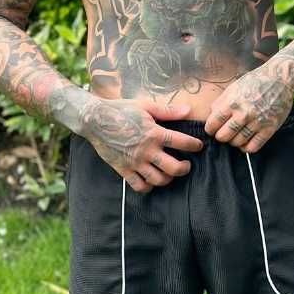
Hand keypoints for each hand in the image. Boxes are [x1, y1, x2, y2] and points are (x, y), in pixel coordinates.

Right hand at [78, 98, 203, 193]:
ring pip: (158, 179)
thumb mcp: (145, 106)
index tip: (198, 146)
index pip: (182, 142)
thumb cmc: (121, 110)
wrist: (95, 120)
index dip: (194, 145)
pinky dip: (148, 187)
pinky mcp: (123, 170)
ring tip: (170, 173)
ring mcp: (135, 162)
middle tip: (186, 165)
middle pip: (174, 168)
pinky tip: (151, 181)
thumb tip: (188, 111)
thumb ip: (167, 111)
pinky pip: (139, 186)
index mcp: (154, 133)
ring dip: (168, 179)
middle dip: (184, 168)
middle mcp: (147, 150)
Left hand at [204, 66, 293, 152]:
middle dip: (220, 136)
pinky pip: (253, 147)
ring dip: (233, 141)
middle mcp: (244, 113)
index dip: (210, 129)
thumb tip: (211, 116)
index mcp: (232, 102)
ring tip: (235, 136)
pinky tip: (245, 141)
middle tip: (223, 133)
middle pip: (223, 136)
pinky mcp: (269, 129)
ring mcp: (257, 122)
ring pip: (237, 143)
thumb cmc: (255, 81)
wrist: (280, 79)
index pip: (213, 123)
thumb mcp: (234, 87)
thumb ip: (221, 102)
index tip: (212, 129)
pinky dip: (246, 147)